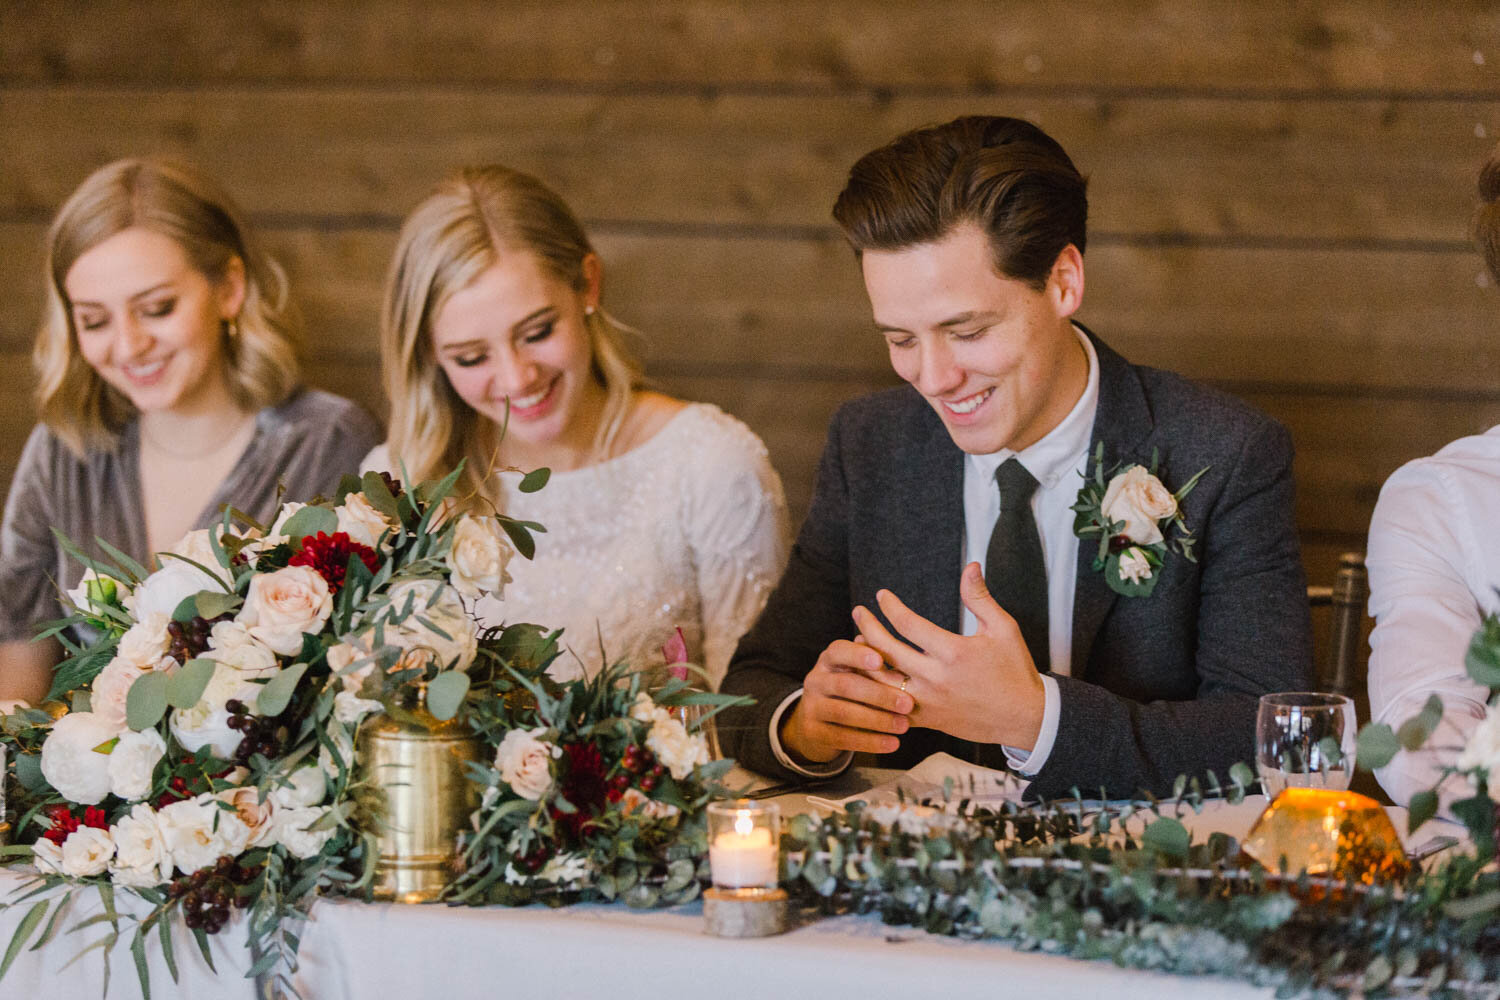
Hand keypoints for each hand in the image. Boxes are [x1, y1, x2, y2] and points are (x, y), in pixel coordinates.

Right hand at [779, 638, 914, 762]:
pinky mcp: (812, 732)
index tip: (880, 661)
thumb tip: (904, 666)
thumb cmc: (850, 691)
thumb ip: (877, 667)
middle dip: (879, 695)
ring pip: (844, 713)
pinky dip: (870, 742)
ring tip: (903, 726)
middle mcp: (816, 680)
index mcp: (829, 660)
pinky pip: (842, 738)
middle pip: (845, 684)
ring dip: (877, 720)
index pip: (838, 650)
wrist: (818, 722)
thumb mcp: (858, 674)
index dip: (857, 655)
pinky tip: (892, 743)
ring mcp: (811, 706)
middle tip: (908, 704)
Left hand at [851, 562, 1045, 749]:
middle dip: (867, 627)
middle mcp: (935, 678)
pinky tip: (866, 676)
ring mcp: (928, 702)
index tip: (881, 595)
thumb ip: (980, 597)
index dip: (890, 606)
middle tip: (858, 612)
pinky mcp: (927, 720)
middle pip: (886, 650)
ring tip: (857, 641)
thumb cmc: (1014, 670)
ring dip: (863, 660)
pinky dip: (873, 692)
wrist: (1026, 718)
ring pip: (880, 682)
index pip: (908, 624)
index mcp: (953, 652)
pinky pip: (888, 707)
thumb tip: (970, 565)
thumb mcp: (1004, 629)